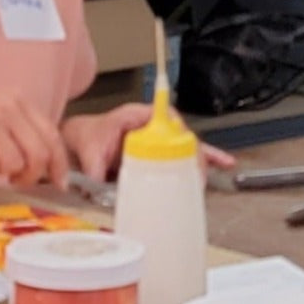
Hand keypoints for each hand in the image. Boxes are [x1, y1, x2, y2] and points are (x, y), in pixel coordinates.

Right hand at [0, 89, 68, 188]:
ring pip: (14, 164)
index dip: (60, 162)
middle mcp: (7, 107)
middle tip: (20, 181)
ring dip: (1, 171)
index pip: (52, 134)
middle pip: (38, 153)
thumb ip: (24, 128)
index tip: (61, 181)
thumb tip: (51, 163)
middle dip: (32, 175)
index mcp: (18, 99)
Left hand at [62, 104, 236, 181]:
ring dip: (203, 158)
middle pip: (182, 134)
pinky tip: (221, 164)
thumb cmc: (89, 137)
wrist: (82, 140)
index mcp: (139, 115)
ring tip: (215, 171)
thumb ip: (93, 168)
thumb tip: (99, 188)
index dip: (180, 134)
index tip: (186, 150)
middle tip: (199, 173)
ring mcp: (159, 138)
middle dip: (195, 153)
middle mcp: (154, 124)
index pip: (167, 118)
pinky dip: (202, 159)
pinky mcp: (160, 152)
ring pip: (187, 145)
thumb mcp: (89, 149)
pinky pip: (184, 155)